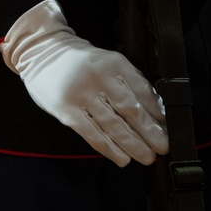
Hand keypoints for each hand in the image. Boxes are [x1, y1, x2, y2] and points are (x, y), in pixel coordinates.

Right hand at [2, 0, 166, 166]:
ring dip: (133, 145)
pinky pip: (92, 133)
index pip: (142, 92)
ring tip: (146, 157)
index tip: (168, 129)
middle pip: (131, 110)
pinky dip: (109, 148)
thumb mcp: (107, 62)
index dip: (157, 114)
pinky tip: (122, 158)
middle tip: (162, 148)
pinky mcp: (66, 109)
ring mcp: (81, 94)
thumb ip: (128, 82)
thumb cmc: (80, 62)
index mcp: (114, 63)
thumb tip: (155, 111)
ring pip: (113, 125)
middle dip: (150, 132)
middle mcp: (99, 77)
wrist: (42, 52)